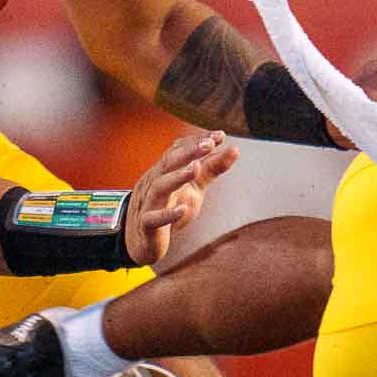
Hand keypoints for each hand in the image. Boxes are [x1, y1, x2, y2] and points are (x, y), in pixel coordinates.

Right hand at [124, 130, 237, 265]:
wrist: (142, 240)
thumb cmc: (169, 207)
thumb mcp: (194, 187)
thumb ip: (212, 169)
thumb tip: (235, 148)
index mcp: (165, 172)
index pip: (178, 151)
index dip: (197, 142)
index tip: (219, 135)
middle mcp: (154, 183)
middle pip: (168, 163)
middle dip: (188, 152)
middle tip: (209, 144)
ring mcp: (149, 203)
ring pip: (159, 186)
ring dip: (178, 176)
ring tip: (196, 167)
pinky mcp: (146, 226)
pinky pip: (153, 218)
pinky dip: (168, 214)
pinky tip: (183, 209)